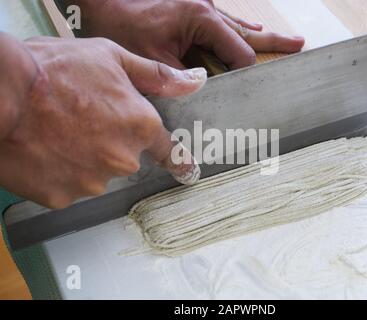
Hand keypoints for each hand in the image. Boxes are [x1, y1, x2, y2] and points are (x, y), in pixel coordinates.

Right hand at [0, 36, 205, 208]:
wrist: (2, 93)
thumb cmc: (55, 70)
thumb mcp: (111, 58)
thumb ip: (156, 75)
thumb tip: (194, 82)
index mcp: (140, 126)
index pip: (169, 151)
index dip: (176, 158)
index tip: (186, 170)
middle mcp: (123, 159)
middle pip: (125, 157)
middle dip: (109, 143)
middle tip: (80, 120)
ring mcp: (92, 181)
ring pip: (96, 173)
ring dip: (83, 158)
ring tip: (57, 131)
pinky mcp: (62, 197)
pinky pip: (68, 186)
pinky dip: (59, 172)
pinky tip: (44, 151)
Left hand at [67, 0, 304, 69]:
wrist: (103, 4)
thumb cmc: (123, 27)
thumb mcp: (154, 60)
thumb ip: (183, 81)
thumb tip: (203, 99)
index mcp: (202, 19)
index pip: (239, 53)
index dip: (247, 75)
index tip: (255, 92)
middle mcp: (208, 11)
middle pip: (248, 35)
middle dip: (273, 44)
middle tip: (300, 46)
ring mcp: (203, 9)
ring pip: (239, 28)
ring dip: (262, 38)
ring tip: (289, 42)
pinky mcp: (195, 12)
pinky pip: (226, 23)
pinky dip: (241, 30)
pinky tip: (254, 29)